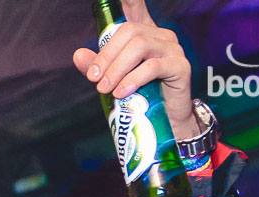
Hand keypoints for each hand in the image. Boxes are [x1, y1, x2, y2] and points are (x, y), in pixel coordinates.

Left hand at [72, 0, 198, 140]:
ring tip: (105, 89)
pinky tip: (122, 92)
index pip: (136, 8)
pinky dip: (133, 79)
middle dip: (107, 55)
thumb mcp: (115, 81)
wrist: (167, 122)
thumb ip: (98, 67)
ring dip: (117, 69)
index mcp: (144, 34)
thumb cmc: (142, 98)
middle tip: (94, 79)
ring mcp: (172, 49)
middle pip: (130, 32)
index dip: (129, 0)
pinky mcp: (180, 66)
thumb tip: (78, 54)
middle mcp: (160, 36)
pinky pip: (153, 66)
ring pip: (140, 47)